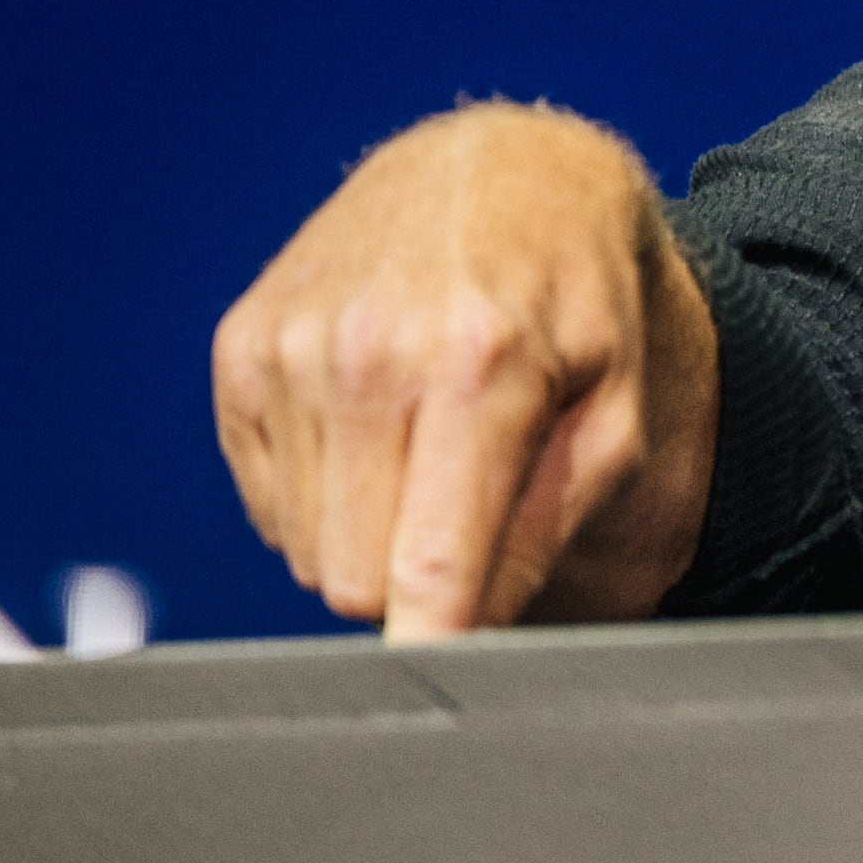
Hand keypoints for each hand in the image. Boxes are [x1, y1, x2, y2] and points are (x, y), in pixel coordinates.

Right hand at [213, 103, 719, 637]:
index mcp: (477, 362)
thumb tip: (475, 631)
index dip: (432, 642)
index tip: (432, 693)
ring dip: (368, 531)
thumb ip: (555, 526)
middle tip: (474, 507)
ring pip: (305, 549)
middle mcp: (366, 350)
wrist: (509, 169)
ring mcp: (289, 345)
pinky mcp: (239, 348)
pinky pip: (268, 500)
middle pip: (353, 577)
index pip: (431, 558)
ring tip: (433, 446)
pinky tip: (380, 425)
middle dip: (415, 578)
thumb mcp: (622, 408)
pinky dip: (323, 491)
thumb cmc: (583, 297)